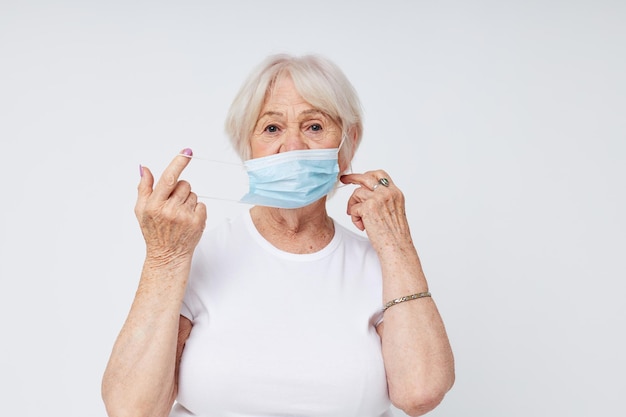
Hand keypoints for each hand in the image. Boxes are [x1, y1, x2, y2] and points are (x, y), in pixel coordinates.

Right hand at [135, 149, 206, 263]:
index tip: (187, 152)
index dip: (178, 163)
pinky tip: (187, 220)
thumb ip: (143, 188)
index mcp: (154, 205)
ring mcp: (185, 217)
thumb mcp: (141, 210)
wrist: (167, 256)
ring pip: (193, 194)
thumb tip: (144, 168)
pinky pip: (201, 205)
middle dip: (179, 190)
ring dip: (187, 200)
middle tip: (173, 204)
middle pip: (183, 184)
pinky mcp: (198, 222)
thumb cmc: (153, 232)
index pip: (168, 178)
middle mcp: (170, 210)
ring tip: (179, 215)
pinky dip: (196, 210)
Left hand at [340, 170, 411, 250]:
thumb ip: (383, 200)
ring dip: (354, 206)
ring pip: (357, 193)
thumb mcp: (393, 211)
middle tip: (345, 179)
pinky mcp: (368, 207)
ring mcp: (378, 199)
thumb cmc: (395, 235)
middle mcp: (388, 193)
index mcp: (396, 193)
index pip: (380, 175)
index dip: (367, 175)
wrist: (397, 248)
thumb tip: (365, 194)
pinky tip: (362, 226)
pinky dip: (354, 218)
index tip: (358, 178)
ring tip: (360, 219)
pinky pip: (353, 208)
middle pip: (366, 177)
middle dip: (353, 177)